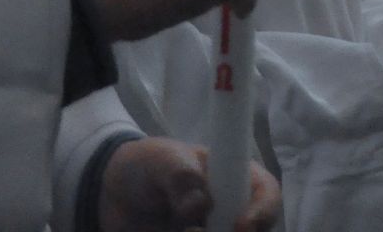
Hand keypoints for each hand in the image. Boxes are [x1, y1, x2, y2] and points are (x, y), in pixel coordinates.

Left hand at [97, 137, 279, 231]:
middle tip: (192, 231)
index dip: (262, 212)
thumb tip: (198, 203)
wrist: (115, 193)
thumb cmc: (149, 165)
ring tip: (172, 230)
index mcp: (235, 179)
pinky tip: (161, 231)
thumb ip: (181, 174)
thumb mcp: (162, 158)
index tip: (239, 226)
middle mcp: (232, 213)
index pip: (267, 194)